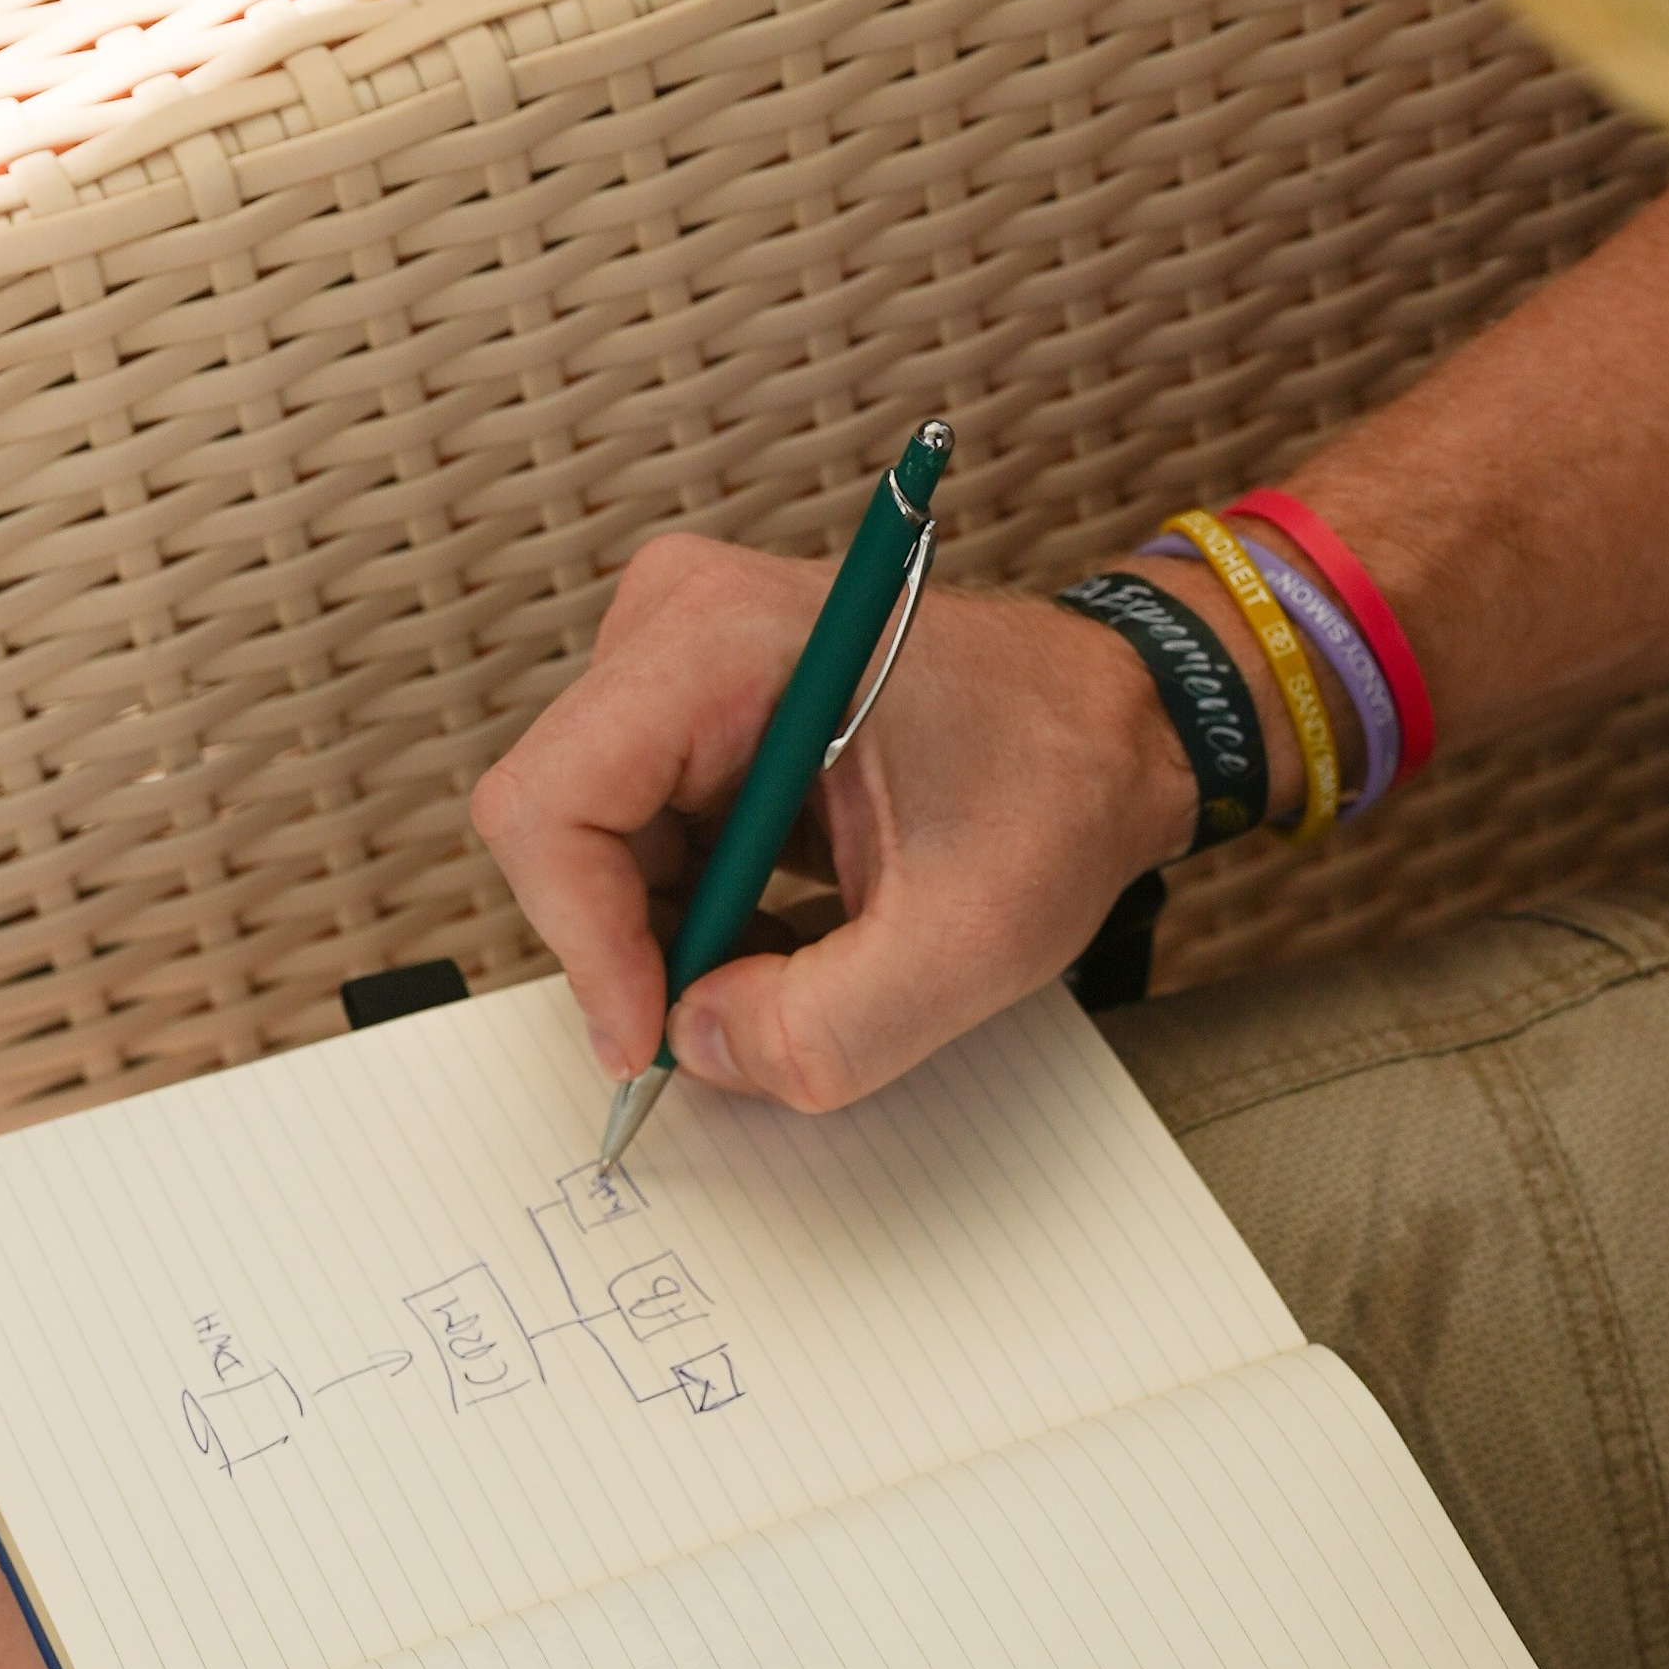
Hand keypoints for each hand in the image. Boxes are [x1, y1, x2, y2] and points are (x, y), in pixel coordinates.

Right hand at [468, 535, 1200, 1114]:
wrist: (1116, 723)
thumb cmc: (1059, 786)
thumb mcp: (966, 945)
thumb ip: (822, 1030)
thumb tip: (696, 1046)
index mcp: (727, 641)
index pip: (553, 806)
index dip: (586, 947)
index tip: (653, 1038)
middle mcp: (677, 621)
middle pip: (563, 828)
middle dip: (635, 949)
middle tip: (738, 1015)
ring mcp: (675, 656)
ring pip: (593, 845)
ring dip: (674, 936)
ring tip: (792, 961)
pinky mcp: (689, 703)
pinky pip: (634, 836)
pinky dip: (694, 910)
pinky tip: (784, 926)